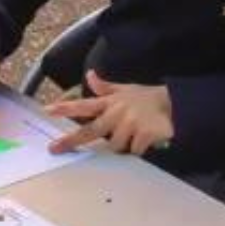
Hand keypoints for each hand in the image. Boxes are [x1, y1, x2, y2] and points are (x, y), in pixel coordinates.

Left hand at [45, 72, 173, 156]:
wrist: (176, 104)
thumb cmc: (147, 98)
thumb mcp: (125, 90)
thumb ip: (105, 87)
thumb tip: (89, 75)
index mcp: (111, 102)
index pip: (85, 104)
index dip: (66, 107)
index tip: (48, 110)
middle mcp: (118, 112)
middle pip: (90, 130)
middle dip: (71, 140)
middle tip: (54, 148)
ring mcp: (131, 123)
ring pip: (116, 146)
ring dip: (122, 146)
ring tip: (134, 136)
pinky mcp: (144, 133)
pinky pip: (134, 151)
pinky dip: (138, 150)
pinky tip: (146, 141)